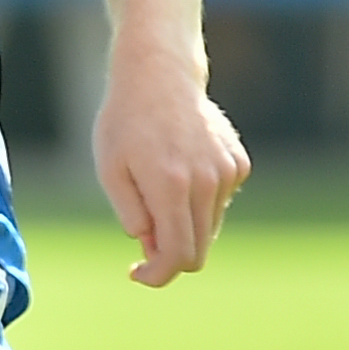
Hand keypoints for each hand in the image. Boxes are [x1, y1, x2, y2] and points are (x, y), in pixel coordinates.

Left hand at [93, 43, 246, 289]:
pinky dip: (199, 201)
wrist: (159, 74)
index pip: (177, 255)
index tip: (137, 273)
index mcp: (171, 186)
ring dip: (184, 226)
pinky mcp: (237, 163)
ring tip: (157, 191)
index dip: (158, 275)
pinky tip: (180, 170)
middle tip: (144, 246)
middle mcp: (206, 181)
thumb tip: (151, 246)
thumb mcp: (111, 170)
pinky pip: (218, 202)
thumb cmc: (125, 122)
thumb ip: (131, 214)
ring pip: (209, 227)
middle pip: (198, 250)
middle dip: (170, 257)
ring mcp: (226, 172)